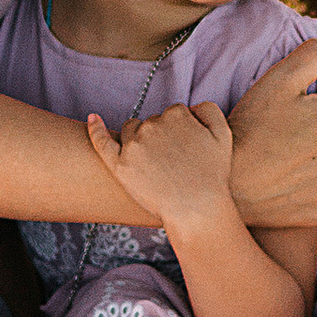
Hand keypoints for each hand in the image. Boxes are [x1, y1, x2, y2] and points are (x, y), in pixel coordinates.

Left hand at [86, 98, 238, 232]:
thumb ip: (207, 110)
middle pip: (152, 122)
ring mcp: (133, 145)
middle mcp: (152, 125)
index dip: (181, 133)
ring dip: (140, 139)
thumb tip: (189, 107)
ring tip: (156, 165)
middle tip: (175, 163)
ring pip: (131, 130)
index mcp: (176, 115)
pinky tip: (92, 119)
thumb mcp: (223, 135)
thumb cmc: (212, 175)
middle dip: (161, 137)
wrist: (196, 209)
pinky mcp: (119, 165)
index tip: (187, 150)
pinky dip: (95, 129)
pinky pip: (101, 141)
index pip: (173, 114)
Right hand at [225, 32, 316, 230]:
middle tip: (280, 117)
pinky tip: (283, 170)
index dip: (312, 76)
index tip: (287, 90)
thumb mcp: (278, 79)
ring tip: (280, 144)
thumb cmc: (249, 128)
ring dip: (316, 140)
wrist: (229, 188)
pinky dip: (308, 173)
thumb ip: (314, 53)